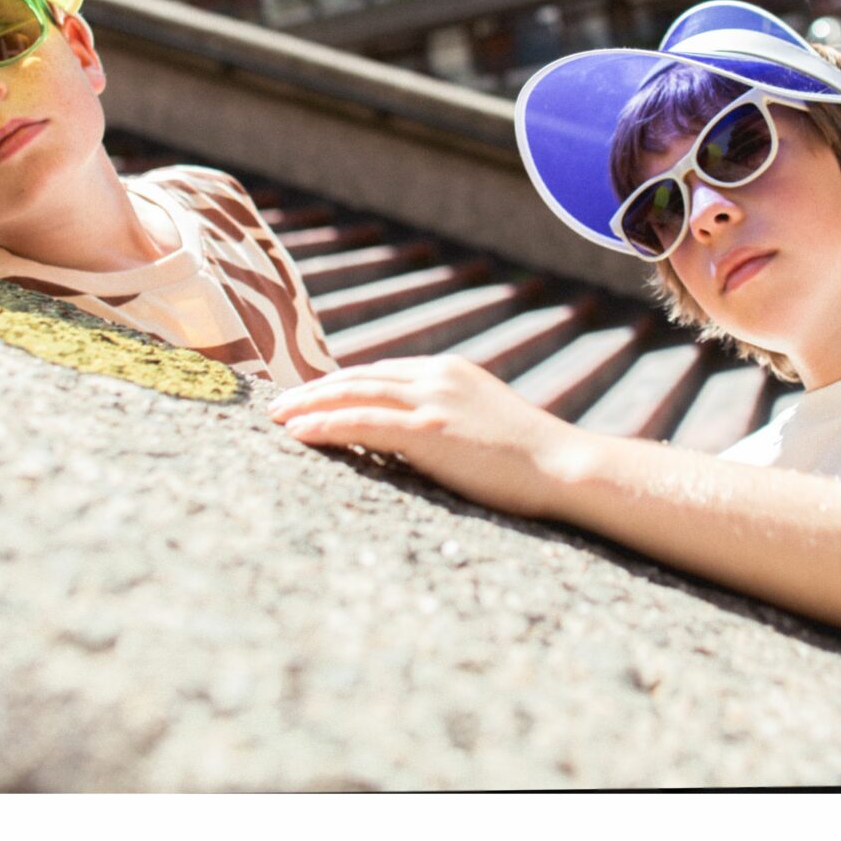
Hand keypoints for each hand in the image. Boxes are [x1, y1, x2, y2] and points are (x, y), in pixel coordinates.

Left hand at [267, 355, 593, 519]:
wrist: (563, 468)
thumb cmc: (530, 461)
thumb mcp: (483, 425)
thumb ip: (448, 420)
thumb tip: (417, 439)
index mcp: (449, 372)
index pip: (381, 372)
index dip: (341, 383)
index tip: (310, 396)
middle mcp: (437, 376)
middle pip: (359, 376)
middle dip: (314, 390)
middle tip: (278, 404)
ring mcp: (433, 400)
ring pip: (354, 394)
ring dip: (308, 405)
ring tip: (277, 418)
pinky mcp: (428, 430)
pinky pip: (363, 422)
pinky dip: (326, 425)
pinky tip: (300, 433)